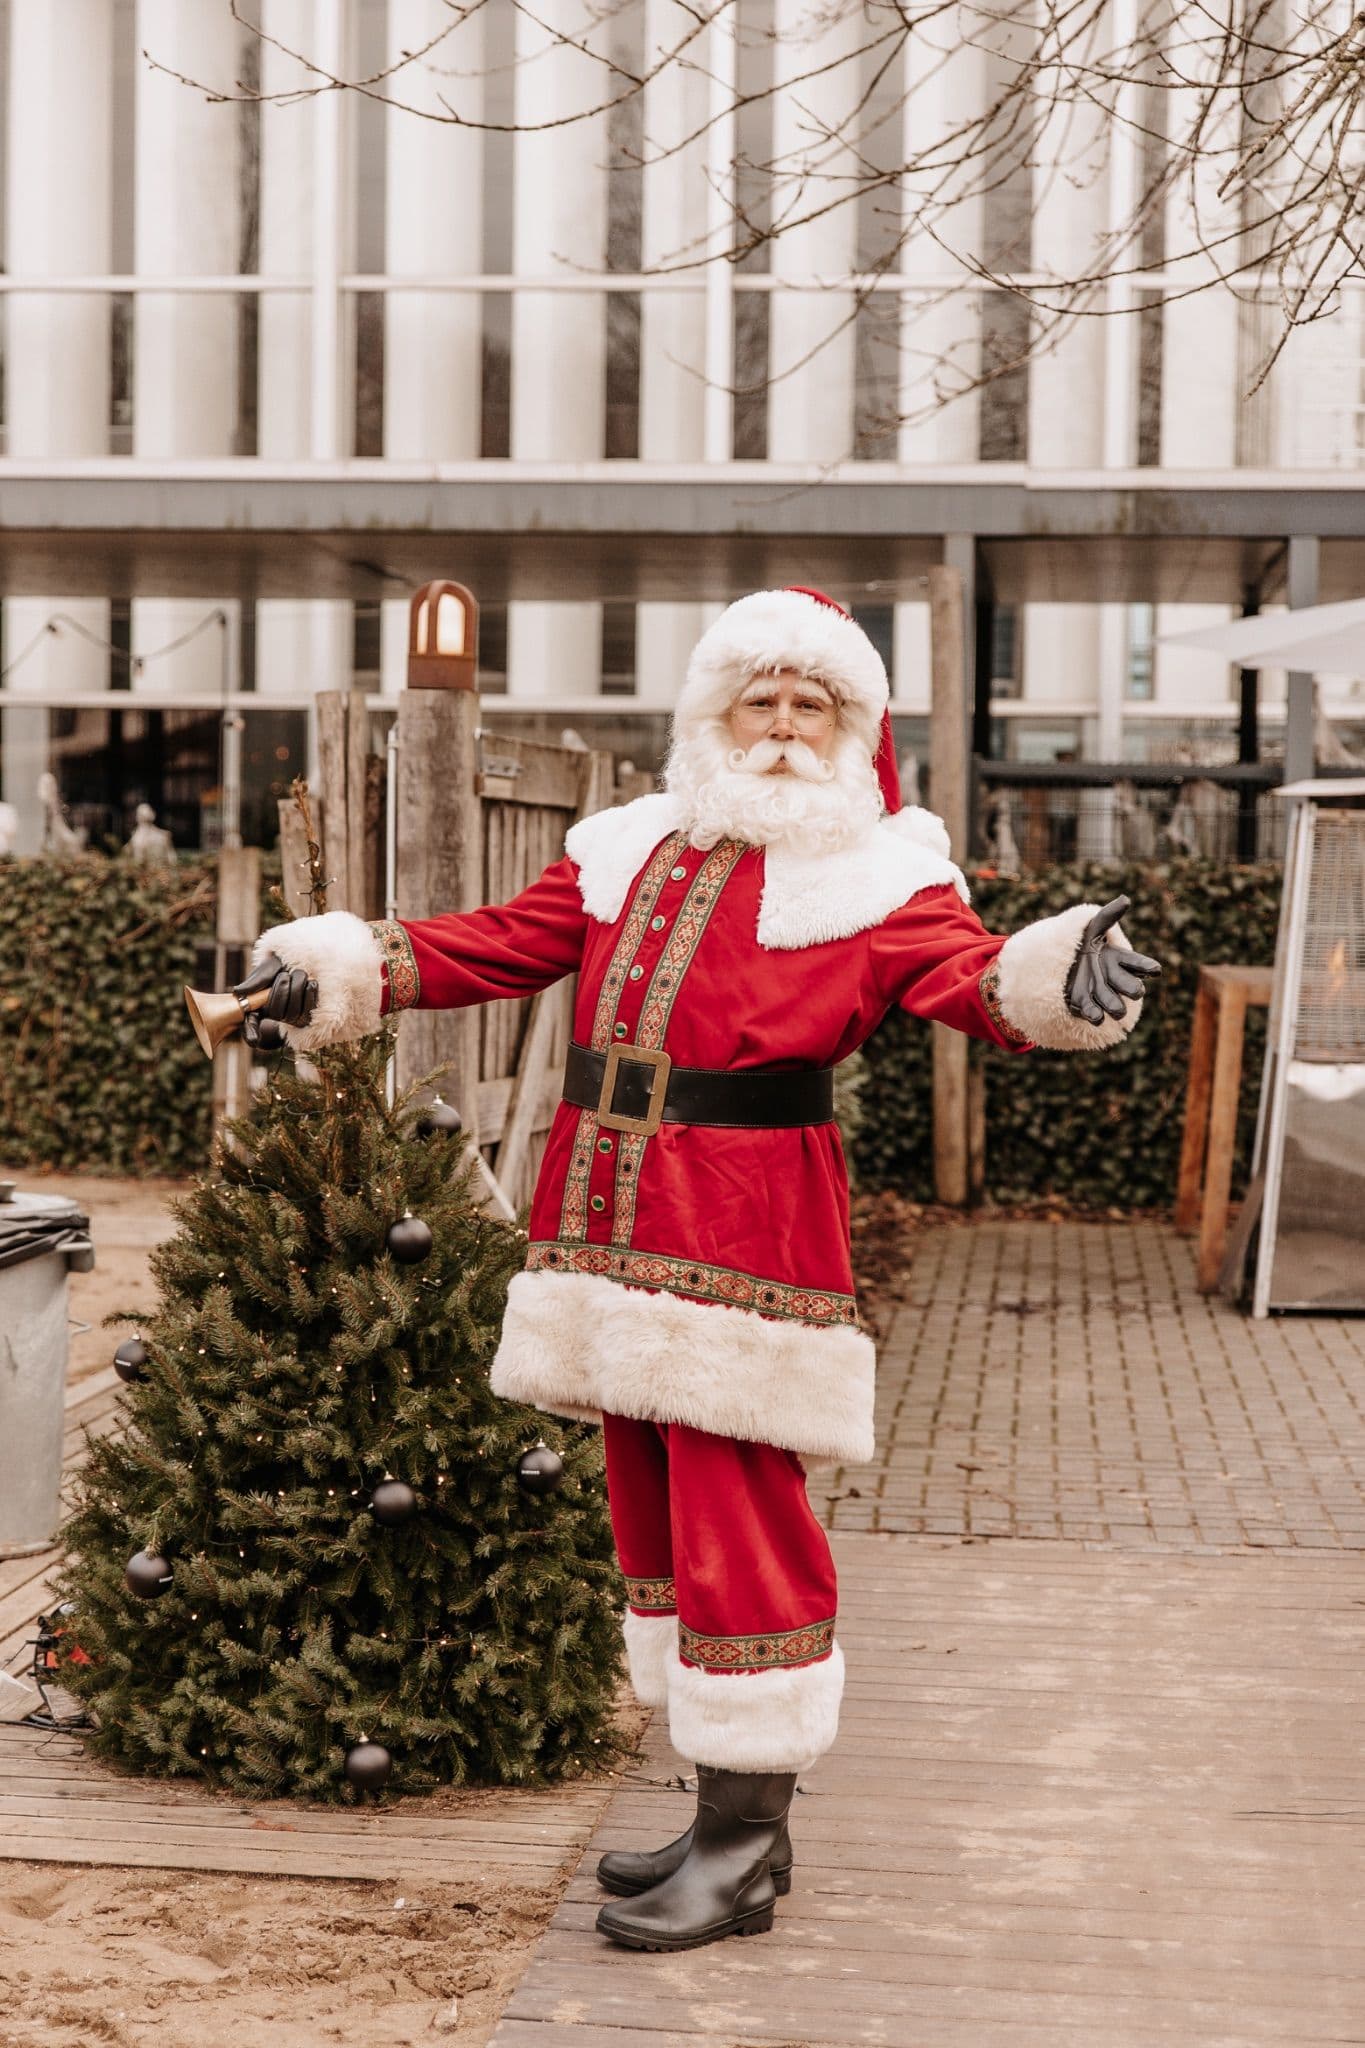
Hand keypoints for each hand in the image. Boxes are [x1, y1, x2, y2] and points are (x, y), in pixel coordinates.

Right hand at [231, 953, 317, 1045]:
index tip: (254, 1041)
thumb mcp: (267, 970)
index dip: (251, 1033)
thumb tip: (238, 992)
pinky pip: (310, 1008)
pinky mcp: (308, 1015)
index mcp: (258, 1007)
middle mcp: (274, 1015)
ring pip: (294, 1011)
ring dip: (298, 986)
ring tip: (298, 974)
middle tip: (285, 974)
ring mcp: (292, 1018)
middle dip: (282, 988)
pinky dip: (311, 991)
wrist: (298, 966)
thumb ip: (255, 981)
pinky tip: (310, 982)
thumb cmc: (278, 969)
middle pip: (277, 1013)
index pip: (249, 1026)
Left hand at [1065, 897, 1160, 1025]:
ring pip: (1115, 1004)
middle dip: (1133, 990)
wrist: (1063, 966)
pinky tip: (1096, 1015)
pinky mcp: (1086, 1006)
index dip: (1147, 967)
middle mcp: (1115, 980)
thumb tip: (1126, 899)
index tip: (1155, 969)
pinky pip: (1094, 1014)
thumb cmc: (1084, 945)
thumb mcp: (1092, 929)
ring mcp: (1102, 994)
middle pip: (1132, 989)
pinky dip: (1096, 1015)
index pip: (1139, 964)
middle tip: (1136, 991)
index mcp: (1120, 961)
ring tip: (1116, 1008)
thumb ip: (1108, 916)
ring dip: (1115, 1004)